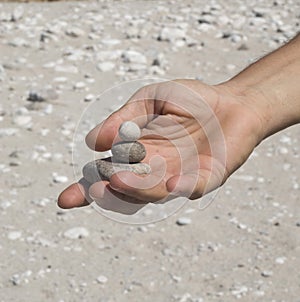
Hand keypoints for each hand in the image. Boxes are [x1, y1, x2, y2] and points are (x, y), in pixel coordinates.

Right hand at [58, 79, 263, 208]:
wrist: (230, 101)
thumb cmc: (189, 99)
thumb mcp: (149, 99)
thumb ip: (123, 119)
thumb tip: (93, 142)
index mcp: (138, 154)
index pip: (108, 175)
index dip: (87, 188)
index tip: (65, 200)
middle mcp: (156, 171)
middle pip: (128, 191)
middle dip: (110, 194)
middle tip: (95, 189)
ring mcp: (181, 176)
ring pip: (156, 192)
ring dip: (138, 189)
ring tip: (120, 180)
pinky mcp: (209, 176)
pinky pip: (195, 187)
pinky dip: (183, 187)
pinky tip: (172, 182)